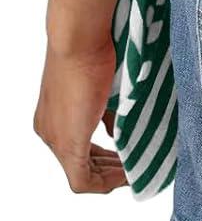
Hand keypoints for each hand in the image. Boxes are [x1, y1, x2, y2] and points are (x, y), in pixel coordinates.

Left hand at [34, 37, 126, 192]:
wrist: (80, 38)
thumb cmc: (92, 48)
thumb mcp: (102, 86)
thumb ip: (107, 113)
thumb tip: (117, 132)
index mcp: (54, 115)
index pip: (78, 148)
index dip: (103, 157)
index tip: (125, 155)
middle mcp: (49, 131)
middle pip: (80, 165)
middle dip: (109, 168)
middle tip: (133, 166)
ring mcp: (55, 139)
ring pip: (82, 173)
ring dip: (109, 175)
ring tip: (133, 170)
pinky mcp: (67, 144)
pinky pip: (83, 180)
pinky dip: (106, 182)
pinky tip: (126, 174)